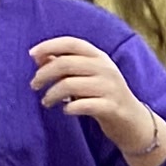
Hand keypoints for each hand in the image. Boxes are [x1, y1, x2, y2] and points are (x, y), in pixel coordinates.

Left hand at [32, 34, 165, 165]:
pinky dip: (69, 108)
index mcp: (99, 57)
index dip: (50, 46)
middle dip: (44, 74)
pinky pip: (83, 105)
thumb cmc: (104, 96)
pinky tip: (66, 111)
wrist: (133, 122)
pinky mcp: (112, 107)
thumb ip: (65, 65)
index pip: (72, 43)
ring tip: (46, 102)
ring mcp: (110, 88)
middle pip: (66, 64)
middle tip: (34, 85)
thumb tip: (39, 57)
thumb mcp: (87, 77)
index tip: (32, 54)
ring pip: (70, 85)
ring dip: (52, 94)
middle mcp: (106, 69)